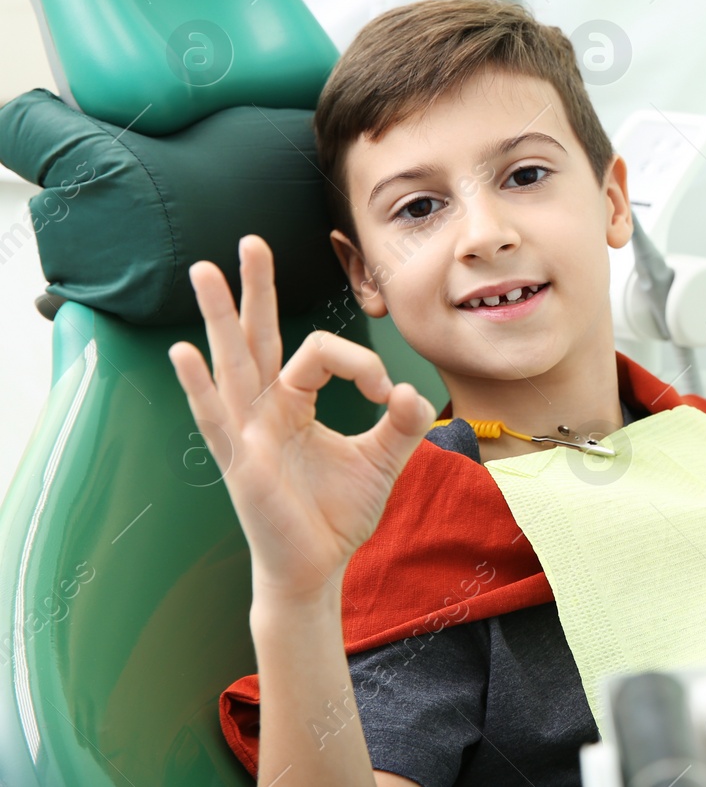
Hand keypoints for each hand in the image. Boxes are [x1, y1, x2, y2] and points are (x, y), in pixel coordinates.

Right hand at [167, 234, 436, 605]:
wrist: (317, 569)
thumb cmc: (336, 515)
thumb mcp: (382, 460)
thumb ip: (403, 421)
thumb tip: (415, 389)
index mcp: (292, 404)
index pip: (318, 353)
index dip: (360, 362)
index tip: (391, 393)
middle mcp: (263, 411)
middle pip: (256, 337)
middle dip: (255, 289)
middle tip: (251, 241)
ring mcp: (245, 435)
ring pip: (231, 364)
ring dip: (218, 317)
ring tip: (205, 271)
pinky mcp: (240, 465)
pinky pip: (217, 419)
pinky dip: (198, 386)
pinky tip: (183, 353)